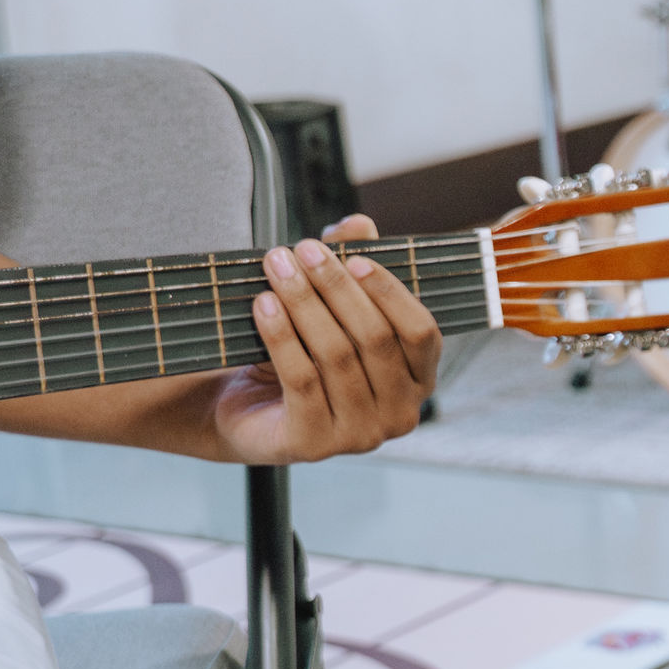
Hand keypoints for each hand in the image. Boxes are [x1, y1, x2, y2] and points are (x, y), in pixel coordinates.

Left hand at [208, 216, 443, 464]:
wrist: (246, 413)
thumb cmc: (304, 357)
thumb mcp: (331, 311)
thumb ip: (351, 269)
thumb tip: (358, 224)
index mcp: (419, 381)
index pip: (422, 333)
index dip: (391, 293)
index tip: (353, 256)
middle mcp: (400, 415)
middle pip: (375, 339)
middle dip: (336, 287)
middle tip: (301, 249)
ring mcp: (359, 435)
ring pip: (336, 356)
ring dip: (303, 303)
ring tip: (276, 267)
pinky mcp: (314, 445)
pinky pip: (301, 379)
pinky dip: (281, 336)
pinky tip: (263, 304)